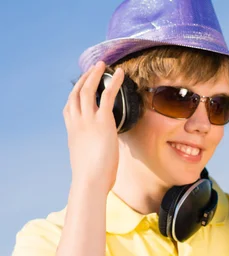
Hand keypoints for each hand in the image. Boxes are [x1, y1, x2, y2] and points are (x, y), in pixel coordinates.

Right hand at [63, 61, 124, 194]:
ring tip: (103, 65)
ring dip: (96, 74)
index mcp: (72, 130)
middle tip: (94, 69)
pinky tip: (120, 73)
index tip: (82, 85)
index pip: (70, 106)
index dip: (75, 93)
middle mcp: (77, 121)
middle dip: (84, 78)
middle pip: (77, 92)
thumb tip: (100, 151)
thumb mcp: (88, 157)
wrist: (90, 179)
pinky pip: (107, 95)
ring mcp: (88, 119)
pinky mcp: (102, 121)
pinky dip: (113, 82)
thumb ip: (91, 148)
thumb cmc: (91, 175)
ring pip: (88, 89)